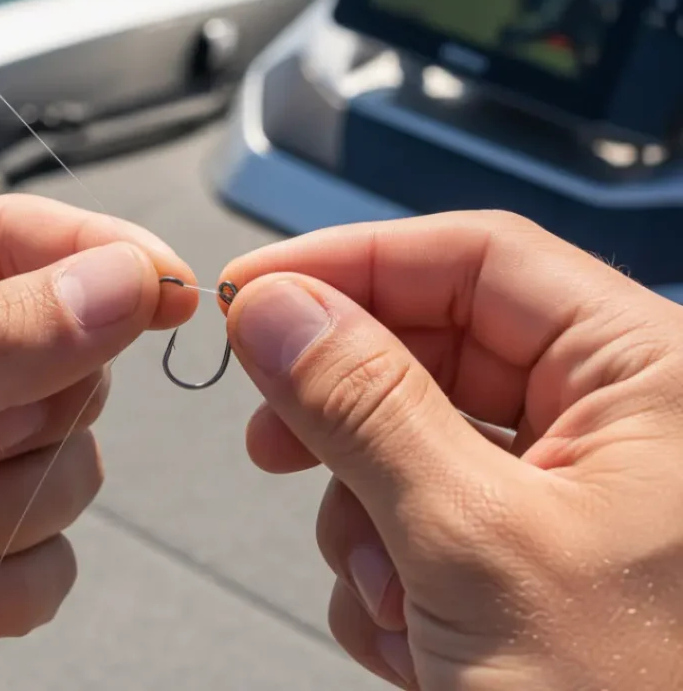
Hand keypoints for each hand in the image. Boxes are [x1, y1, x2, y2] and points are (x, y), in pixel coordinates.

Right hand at [221, 211, 682, 689]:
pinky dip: (392, 572)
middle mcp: (621, 422)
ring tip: (395, 598)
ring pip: (414, 442)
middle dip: (345, 411)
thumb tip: (278, 311)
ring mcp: (575, 494)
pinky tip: (415, 636)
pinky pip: (424, 516)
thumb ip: (364, 408)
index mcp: (651, 375)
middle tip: (272, 436)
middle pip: (435, 351)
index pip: (474, 258)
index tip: (251, 293)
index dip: (349, 264)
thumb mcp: (476, 546)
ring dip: (368, 518)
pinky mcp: (534, 554)